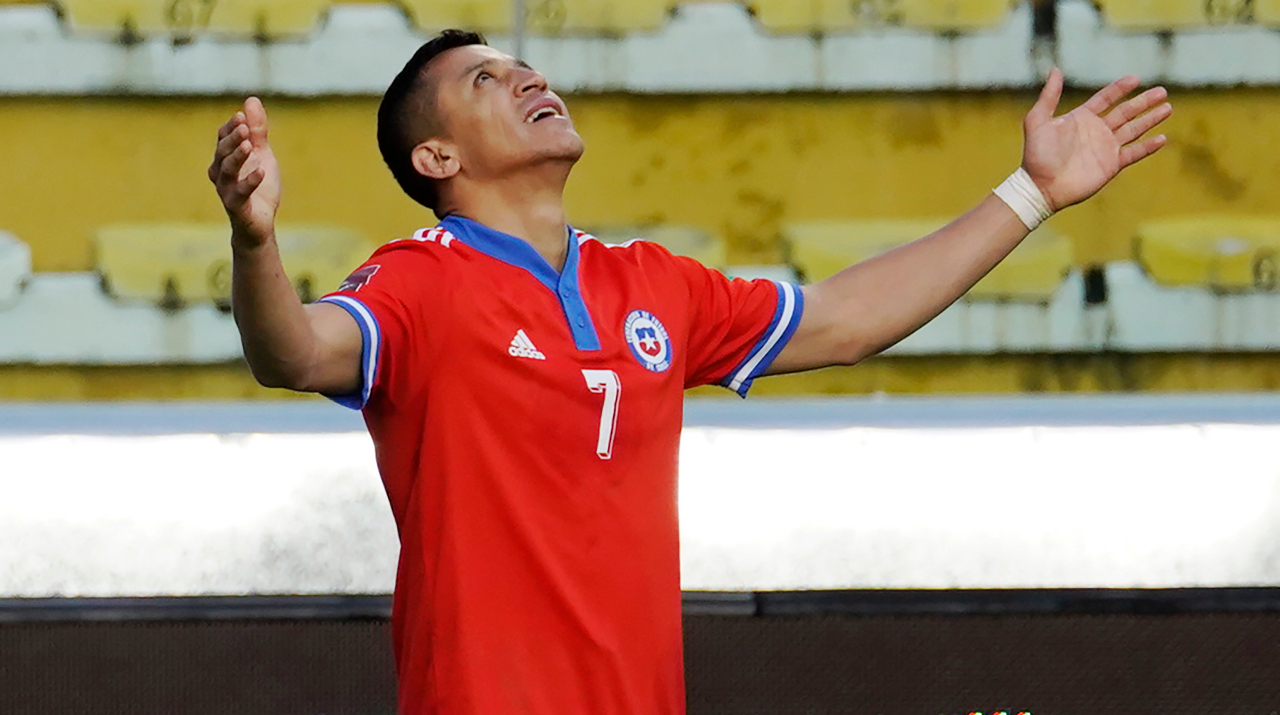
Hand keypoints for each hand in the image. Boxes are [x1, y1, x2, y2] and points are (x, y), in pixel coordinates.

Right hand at [208, 97, 281, 247]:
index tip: (242, 116)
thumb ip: (257, 130)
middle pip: (223, 152)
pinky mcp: (236, 207)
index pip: (223, 139)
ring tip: (250, 145)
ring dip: (238, 157)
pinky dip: (250, 181)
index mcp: (225, 159)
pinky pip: (240, 193)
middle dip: (233, 139)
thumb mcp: (262, 154)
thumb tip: (251, 100)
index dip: (232, 128)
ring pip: (227, 171)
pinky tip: (261, 170)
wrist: (260, 222)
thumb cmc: (258, 187)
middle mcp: (220, 173)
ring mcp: (226, 190)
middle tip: (245, 126)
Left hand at [1021, 68, 1171, 210]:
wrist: (1041, 186)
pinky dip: (1148, 147)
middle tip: (1162, 91)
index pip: (1106, 99)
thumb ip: (1048, 96)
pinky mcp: (1111, 165)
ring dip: (1150, 119)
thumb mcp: (1037, 121)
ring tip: (1167, 108)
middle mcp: (1096, 131)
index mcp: (1081, 118)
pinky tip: (1162, 138)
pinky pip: (1134, 153)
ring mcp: (1105, 148)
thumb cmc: (1036, 155)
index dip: (1120, 88)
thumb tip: (1055, 70)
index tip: (1135, 78)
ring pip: (1134, 130)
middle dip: (1144, 102)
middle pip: (1126, 112)